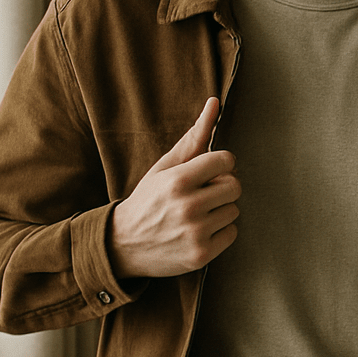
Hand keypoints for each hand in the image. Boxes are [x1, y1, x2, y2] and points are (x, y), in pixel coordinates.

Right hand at [108, 97, 239, 277]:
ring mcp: (195, 233)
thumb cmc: (148, 199)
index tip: (206, 173)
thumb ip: (194, 136)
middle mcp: (188, 206)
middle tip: (201, 194)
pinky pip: (232, 233)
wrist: (122, 245)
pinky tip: (199, 231)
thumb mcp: (165, 167)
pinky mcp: (201, 254)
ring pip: (234, 210)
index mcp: (178, 180)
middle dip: (222, 187)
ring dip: (220, 210)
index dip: (219, 165)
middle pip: (235, 186)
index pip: (227, 160)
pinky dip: (220, 232)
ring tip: (196, 214)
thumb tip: (216, 102)